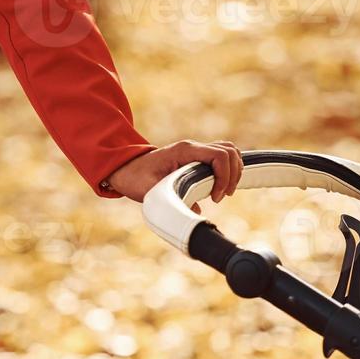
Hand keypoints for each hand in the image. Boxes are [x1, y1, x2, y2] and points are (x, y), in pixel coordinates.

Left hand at [104, 140, 243, 202]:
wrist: (126, 169)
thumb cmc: (136, 178)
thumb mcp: (150, 191)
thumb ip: (172, 200)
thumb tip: (197, 211)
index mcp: (184, 151)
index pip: (219, 155)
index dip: (224, 177)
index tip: (215, 198)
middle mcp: (193, 148)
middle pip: (229, 151)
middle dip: (232, 175)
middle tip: (221, 196)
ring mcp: (196, 152)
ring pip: (229, 152)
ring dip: (233, 171)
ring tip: (223, 192)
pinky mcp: (197, 159)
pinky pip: (221, 157)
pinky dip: (228, 170)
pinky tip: (221, 187)